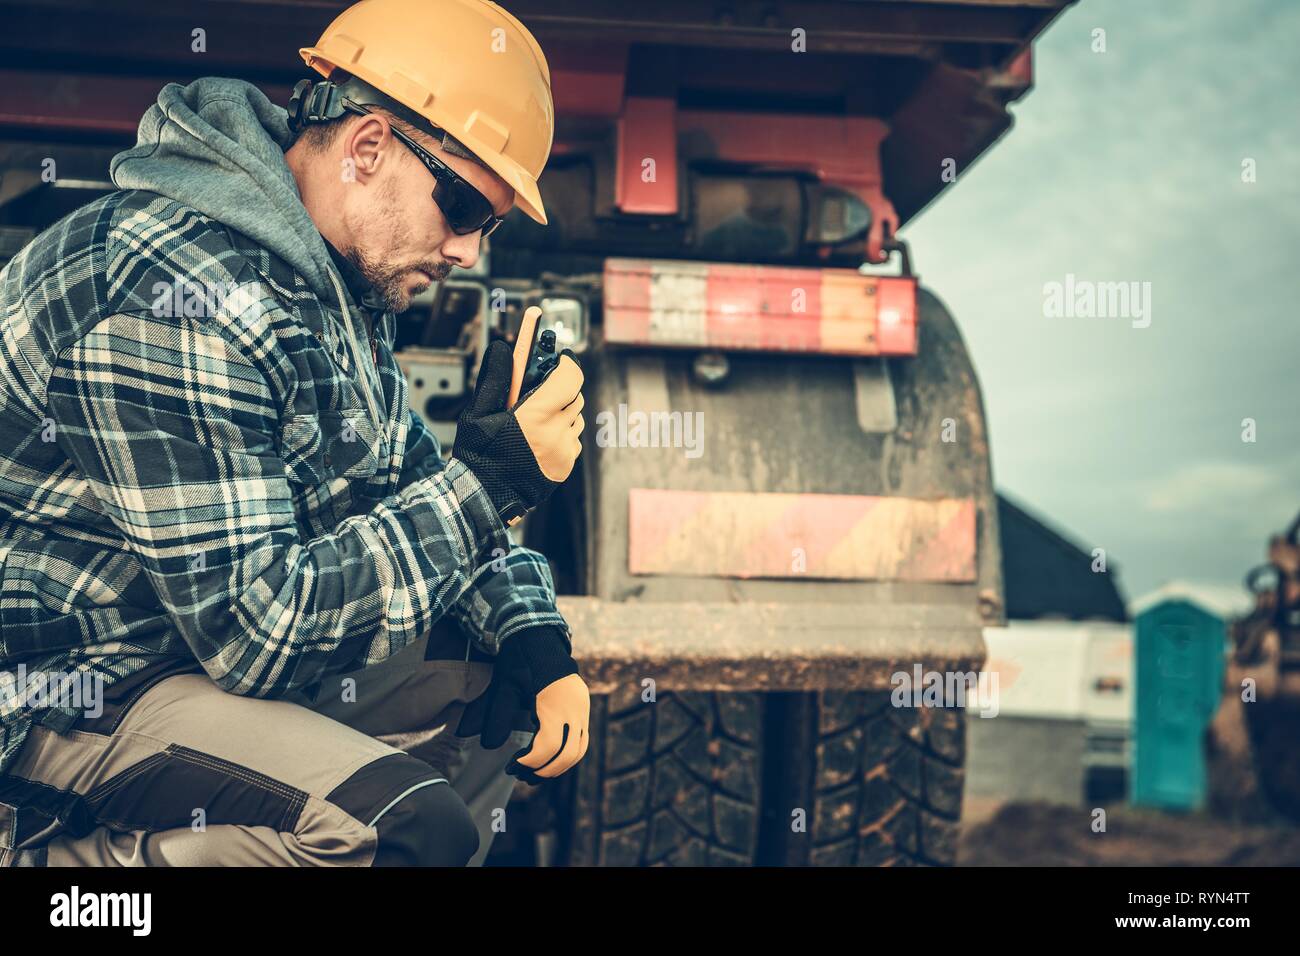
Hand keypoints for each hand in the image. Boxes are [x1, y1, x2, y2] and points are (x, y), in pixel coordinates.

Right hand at [452, 307, 583, 523]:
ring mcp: (564, 452)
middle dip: (561, 387)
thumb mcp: (479, 413)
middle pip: (574, 396)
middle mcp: (556, 433)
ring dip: (561, 412)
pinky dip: (560, 433)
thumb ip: (495, 379)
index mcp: (537, 416)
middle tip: (540, 388)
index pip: (569, 378)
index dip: (566, 364)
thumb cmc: (478, 454)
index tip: (559, 358)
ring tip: (535, 418)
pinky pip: (572, 440)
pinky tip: (538, 439)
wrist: (483, 497)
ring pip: (575, 418)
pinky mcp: (565, 467)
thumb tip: (502, 348)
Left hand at [455, 626, 589, 781]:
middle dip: (544, 771)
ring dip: (557, 767)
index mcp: (555, 702)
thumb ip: (497, 716)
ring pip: (578, 751)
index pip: (549, 746)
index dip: (530, 763)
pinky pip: (581, 740)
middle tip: (520, 775)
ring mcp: (582, 708)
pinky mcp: (584, 708)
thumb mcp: (505, 686)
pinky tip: (546, 758)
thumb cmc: (520, 661)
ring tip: (533, 773)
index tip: (512, 766)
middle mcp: (574, 707)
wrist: (540, 637)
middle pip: (567, 754)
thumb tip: (488, 745)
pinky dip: (566, 755)